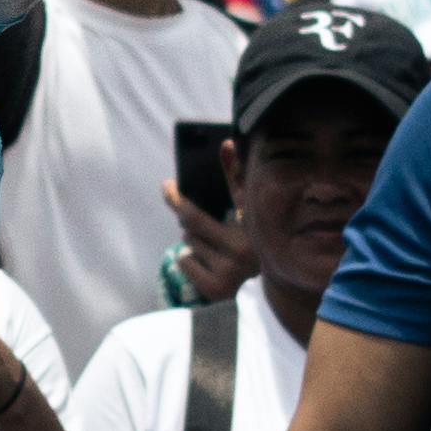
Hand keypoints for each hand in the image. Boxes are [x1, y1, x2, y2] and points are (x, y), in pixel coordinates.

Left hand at [162, 177, 258, 305]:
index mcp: (251, 226)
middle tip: (186, 212)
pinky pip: (185, 261)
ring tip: (213, 245)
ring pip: (188, 242)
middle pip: (191, 224)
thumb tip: (226, 143)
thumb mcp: (248, 208)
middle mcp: (242, 249)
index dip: (182, 197)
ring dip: (192, 239)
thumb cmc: (251, 236)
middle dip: (186, 217)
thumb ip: (236, 177)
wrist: (264, 284)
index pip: (201, 213)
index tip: (166, 185)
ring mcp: (229, 271)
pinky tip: (209, 262)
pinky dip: (189, 259)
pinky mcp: (216, 287)